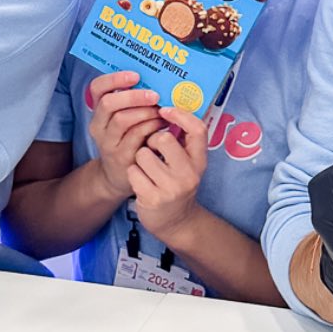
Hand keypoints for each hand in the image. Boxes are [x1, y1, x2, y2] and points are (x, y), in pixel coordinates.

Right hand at [87, 72, 166, 199]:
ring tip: (161, 110)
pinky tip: (162, 124)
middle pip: (109, 103)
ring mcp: (108, 143)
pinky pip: (136, 136)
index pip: (97, 88)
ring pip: (123, 120)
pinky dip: (151, 127)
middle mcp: (98, 126)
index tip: (135, 75)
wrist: (117, 175)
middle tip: (154, 95)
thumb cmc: (127, 138)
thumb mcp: (123, 119)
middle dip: (134, 96)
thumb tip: (156, 78)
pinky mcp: (121, 157)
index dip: (114, 79)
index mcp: (98, 111)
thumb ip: (132, 101)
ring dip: (146, 112)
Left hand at [127, 106, 207, 242]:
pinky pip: (133, 171)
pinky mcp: (153, 198)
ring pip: (143, 154)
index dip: (180, 115)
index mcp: (199, 161)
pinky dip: (133, 173)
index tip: (164, 110)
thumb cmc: (177, 184)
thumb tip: (168, 108)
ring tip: (147, 169)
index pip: (198, 130)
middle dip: (152, 140)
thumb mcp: (188, 164)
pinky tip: (141, 181)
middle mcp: (189, 174)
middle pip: (164, 139)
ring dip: (139, 159)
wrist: (176, 222)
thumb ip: (183, 142)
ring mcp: (171, 188)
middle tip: (152, 148)